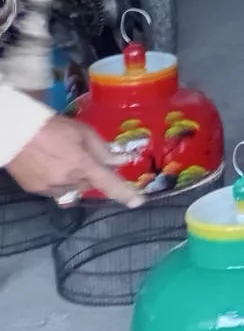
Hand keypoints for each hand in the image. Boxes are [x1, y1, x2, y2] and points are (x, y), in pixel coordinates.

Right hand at [7, 116, 143, 207]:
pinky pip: (56, 191)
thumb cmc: (54, 128)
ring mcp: (49, 187)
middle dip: (93, 174)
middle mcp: (67, 180)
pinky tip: (53, 167)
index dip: (124, 193)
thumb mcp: (84, 133)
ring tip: (65, 159)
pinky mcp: (35, 190)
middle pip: (90, 184)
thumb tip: (120, 161)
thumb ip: (103, 150)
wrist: (16, 133)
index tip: (139, 202)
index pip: (108, 183)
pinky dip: (60, 182)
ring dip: (76, 179)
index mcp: (82, 164)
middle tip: (85, 158)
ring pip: (73, 189)